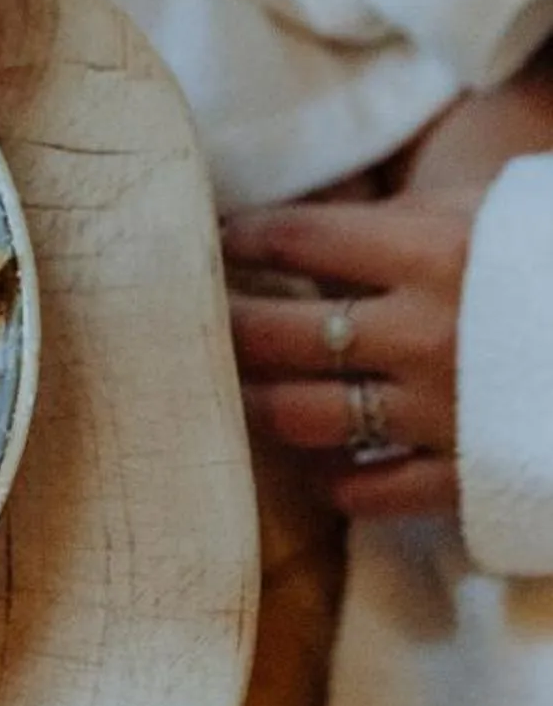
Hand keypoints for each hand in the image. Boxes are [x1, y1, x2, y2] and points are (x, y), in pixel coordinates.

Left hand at [223, 194, 477, 519]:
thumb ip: (417, 219)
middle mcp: (422, 331)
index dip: (242, 236)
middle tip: (199, 322)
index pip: (298, 237)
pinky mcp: (468, 474)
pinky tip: (326, 472)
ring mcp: (439, 409)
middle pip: (277, 332)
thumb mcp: (506, 212)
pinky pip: (372, 492)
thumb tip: (333, 227)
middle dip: (225, 326)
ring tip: (243, 394)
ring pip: (303, 416)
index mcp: (434, 249)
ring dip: (262, 405)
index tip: (216, 238)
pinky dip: (339, 484)